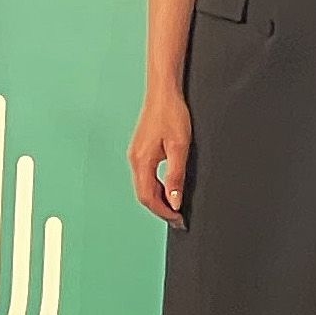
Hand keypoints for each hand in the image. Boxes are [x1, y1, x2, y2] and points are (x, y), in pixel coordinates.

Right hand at [129, 91, 192, 226]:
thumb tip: (175, 200)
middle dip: (161, 210)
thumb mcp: (180, 147)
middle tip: (178, 219)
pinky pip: (145, 177)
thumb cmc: (172, 115)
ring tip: (175, 209)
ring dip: (158, 200)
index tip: (178, 220)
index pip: (149, 197)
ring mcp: (136, 155)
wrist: (164, 93)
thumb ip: (176, 175)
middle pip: (144, 195)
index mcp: (142, 161)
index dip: (164, 212)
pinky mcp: (141, 151)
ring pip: (144, 186)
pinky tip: (168, 190)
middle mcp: (135, 160)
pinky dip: (156, 188)